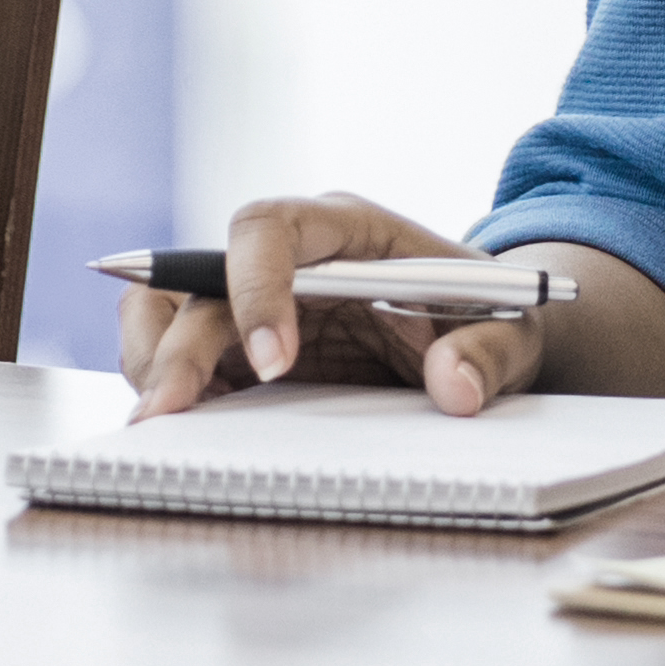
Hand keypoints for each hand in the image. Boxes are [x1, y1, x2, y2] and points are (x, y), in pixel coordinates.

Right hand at [123, 193, 551, 417]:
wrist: (481, 337)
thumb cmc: (491, 317)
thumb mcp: (512, 330)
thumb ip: (490, 352)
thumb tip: (454, 387)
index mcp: (344, 229)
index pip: (269, 227)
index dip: (256, 287)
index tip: (274, 362)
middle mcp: (286, 259)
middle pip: (198, 279)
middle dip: (177, 345)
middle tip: (166, 415)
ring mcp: (256, 306)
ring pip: (170, 312)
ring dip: (153, 362)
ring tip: (155, 426)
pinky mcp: (243, 353)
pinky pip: (183, 361)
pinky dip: (171, 395)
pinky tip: (182, 438)